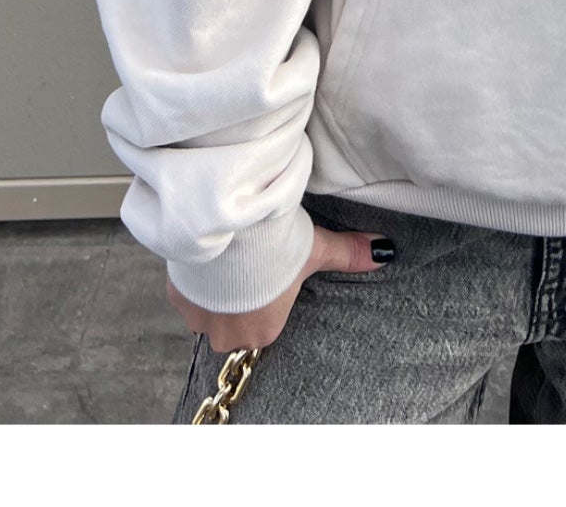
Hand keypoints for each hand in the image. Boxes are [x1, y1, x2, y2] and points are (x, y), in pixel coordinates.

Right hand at [165, 222, 389, 351]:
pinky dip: (196, 280)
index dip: (268, 299)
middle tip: (249, 269)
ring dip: (216, 293)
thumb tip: (386, 252)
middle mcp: (231, 335)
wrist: (228, 229)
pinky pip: (187, 296)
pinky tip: (208, 258)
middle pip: (236, 325)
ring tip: (228, 263)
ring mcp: (200, 320)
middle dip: (240, 301)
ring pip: (209, 312)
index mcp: (266, 331)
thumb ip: (349, 254)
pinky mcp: (178, 299)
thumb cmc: (275, 244)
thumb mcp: (317, 248)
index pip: (267, 325)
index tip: (270, 278)